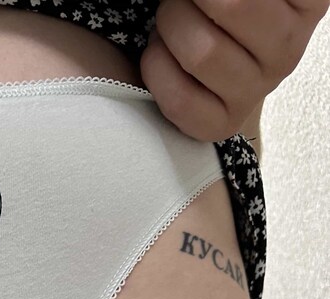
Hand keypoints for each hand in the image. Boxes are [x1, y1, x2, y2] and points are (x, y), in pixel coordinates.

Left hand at [139, 0, 329, 140]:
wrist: (217, 57)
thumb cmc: (220, 13)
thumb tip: (204, 2)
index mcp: (305, 2)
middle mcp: (288, 48)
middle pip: (228, 7)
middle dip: (184, 1)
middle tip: (178, 3)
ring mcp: (258, 90)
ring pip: (201, 54)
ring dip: (167, 30)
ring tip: (170, 26)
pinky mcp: (224, 123)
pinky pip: (180, 100)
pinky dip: (156, 70)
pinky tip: (162, 57)